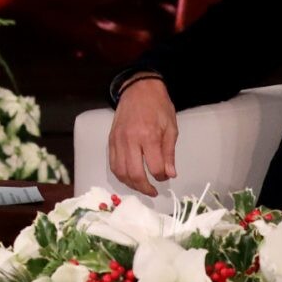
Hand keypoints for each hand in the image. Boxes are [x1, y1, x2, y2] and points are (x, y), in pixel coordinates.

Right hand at [108, 77, 177, 196]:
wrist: (138, 90)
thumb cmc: (158, 107)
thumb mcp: (171, 128)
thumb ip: (169, 153)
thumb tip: (170, 174)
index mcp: (149, 136)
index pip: (154, 167)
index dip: (161, 177)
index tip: (165, 177)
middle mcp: (130, 140)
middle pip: (134, 174)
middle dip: (145, 187)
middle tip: (153, 191)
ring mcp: (118, 141)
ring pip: (120, 172)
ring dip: (131, 184)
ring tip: (141, 186)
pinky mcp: (110, 140)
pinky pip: (113, 164)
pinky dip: (120, 175)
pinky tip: (129, 177)